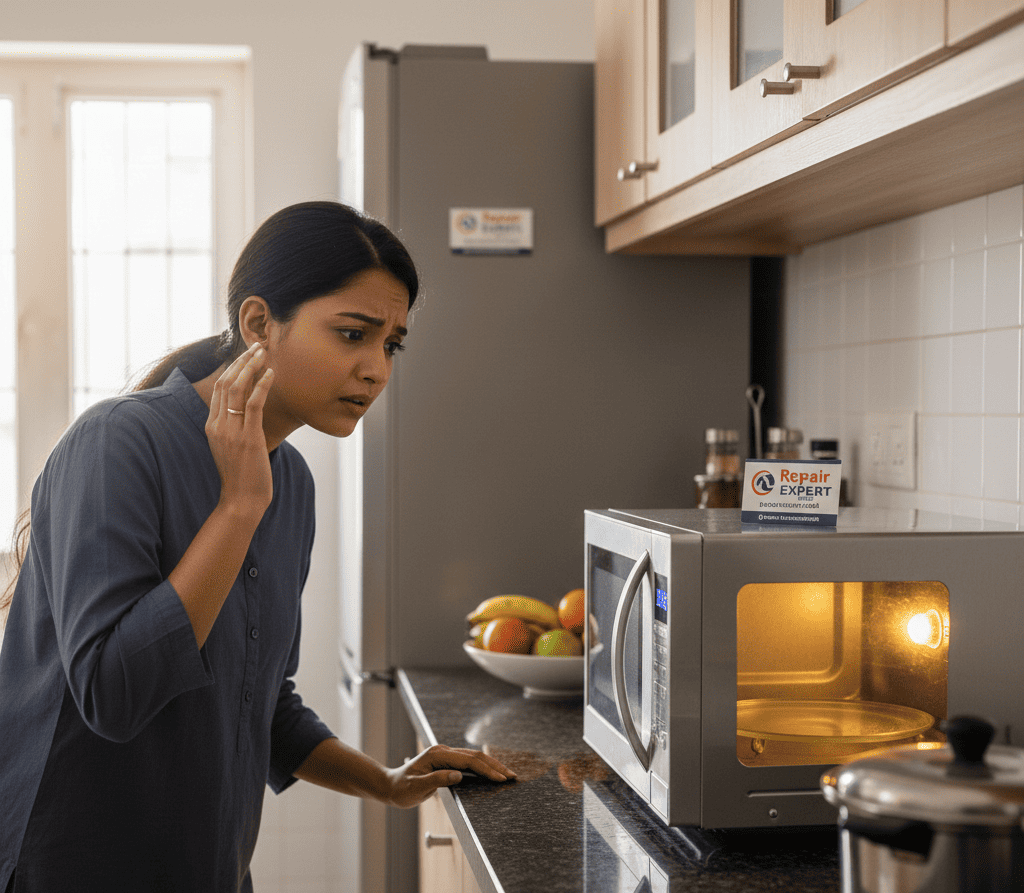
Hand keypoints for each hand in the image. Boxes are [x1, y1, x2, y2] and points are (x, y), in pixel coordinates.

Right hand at [206, 343, 275, 517]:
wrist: (240, 501)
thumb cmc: (241, 477)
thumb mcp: (232, 448)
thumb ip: (235, 428)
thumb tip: (249, 413)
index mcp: (212, 426)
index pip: (219, 389)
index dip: (233, 367)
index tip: (247, 355)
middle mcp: (218, 425)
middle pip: (226, 382)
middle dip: (241, 361)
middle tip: (256, 346)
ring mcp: (231, 431)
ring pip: (237, 388)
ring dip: (251, 366)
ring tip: (264, 352)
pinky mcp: (248, 438)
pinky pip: (253, 404)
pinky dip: (262, 385)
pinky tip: (271, 373)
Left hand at [384, 744, 516, 807]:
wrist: (390, 786)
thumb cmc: (401, 789)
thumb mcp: (416, 788)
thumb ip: (437, 780)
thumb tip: (458, 775)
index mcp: (437, 755)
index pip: (468, 761)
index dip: (486, 769)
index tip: (501, 778)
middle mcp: (443, 751)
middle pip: (475, 756)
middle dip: (495, 765)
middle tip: (512, 776)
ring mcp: (445, 755)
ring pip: (474, 757)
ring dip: (491, 765)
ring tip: (507, 774)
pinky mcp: (447, 762)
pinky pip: (469, 762)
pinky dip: (482, 767)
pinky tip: (491, 772)